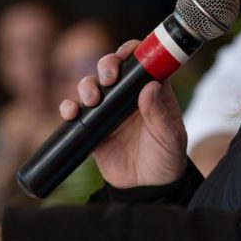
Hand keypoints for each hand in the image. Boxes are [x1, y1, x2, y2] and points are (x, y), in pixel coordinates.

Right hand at [59, 41, 187, 188]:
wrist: (147, 190)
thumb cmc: (166, 160)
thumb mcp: (170, 138)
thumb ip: (160, 114)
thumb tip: (150, 87)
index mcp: (153, 92)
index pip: (142, 61)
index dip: (133, 50)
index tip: (126, 52)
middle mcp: (129, 96)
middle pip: (112, 67)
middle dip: (106, 64)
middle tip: (108, 77)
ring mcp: (109, 110)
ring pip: (92, 85)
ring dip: (87, 85)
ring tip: (92, 100)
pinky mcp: (93, 127)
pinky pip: (76, 112)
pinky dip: (69, 107)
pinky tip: (71, 112)